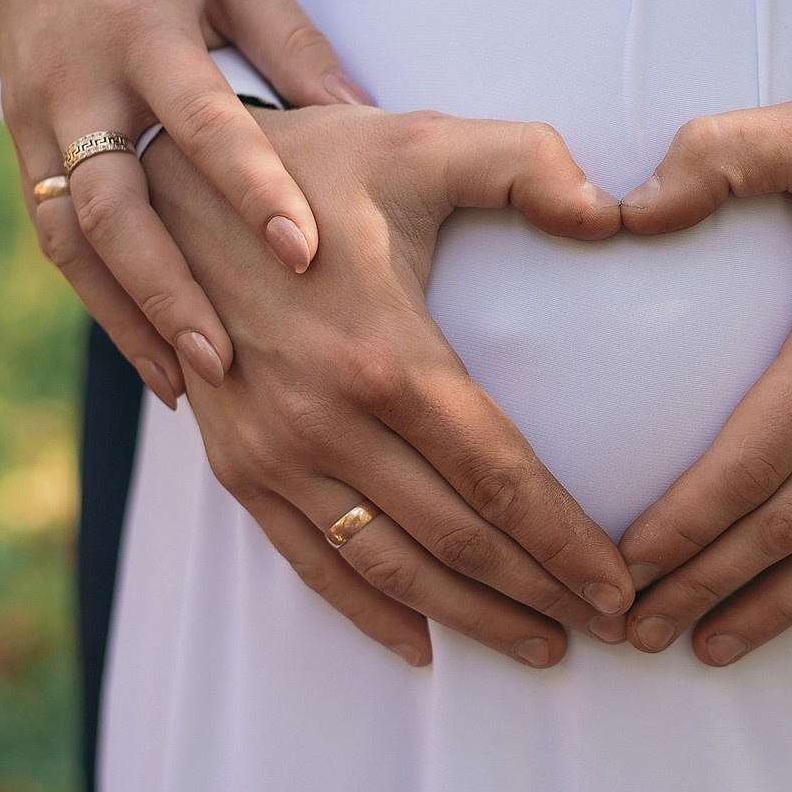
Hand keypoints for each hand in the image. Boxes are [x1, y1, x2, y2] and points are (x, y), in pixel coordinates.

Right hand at [0, 0, 373, 408]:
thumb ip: (293, 45)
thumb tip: (371, 126)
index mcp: (142, 30)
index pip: (200, 122)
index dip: (252, 188)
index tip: (303, 254)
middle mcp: (79, 84)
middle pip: (115, 204)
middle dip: (170, 288)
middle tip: (230, 360)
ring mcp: (38, 121)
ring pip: (72, 237)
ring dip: (128, 316)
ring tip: (188, 385)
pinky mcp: (22, 147)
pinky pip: (56, 238)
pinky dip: (101, 303)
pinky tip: (153, 360)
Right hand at [143, 105, 634, 667]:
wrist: (168, 181)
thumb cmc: (317, 162)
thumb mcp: (424, 143)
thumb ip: (527, 163)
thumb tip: (611, 212)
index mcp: (384, 354)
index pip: (499, 477)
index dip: (566, 542)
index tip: (623, 586)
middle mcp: (324, 421)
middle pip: (456, 538)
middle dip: (540, 594)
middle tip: (612, 630)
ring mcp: (271, 453)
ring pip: (389, 566)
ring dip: (470, 618)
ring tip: (541, 648)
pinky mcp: (234, 467)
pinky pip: (308, 561)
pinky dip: (368, 611)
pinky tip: (422, 646)